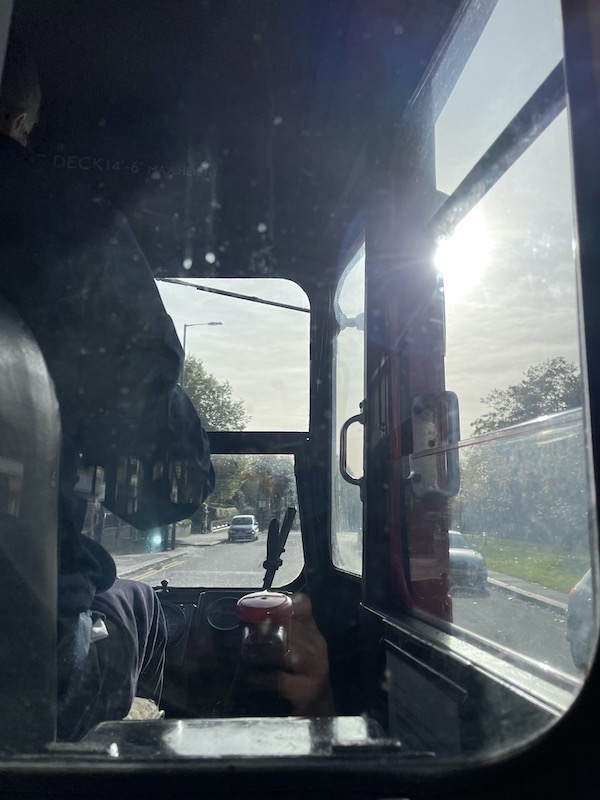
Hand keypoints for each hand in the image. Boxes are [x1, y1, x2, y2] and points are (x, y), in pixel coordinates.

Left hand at [242, 592, 334, 715]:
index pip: (303, 605)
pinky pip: (281, 679)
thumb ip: (280, 631)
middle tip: (245, 630)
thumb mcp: (297, 648)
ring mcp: (314, 668)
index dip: (282, 602)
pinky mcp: (307, 690)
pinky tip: (252, 678)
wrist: (320, 705)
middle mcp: (316, 646)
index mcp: (312, 632)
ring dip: (263, 652)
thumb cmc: (302, 672)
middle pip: (291, 628)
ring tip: (246, 653)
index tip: (262, 606)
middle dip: (265, 629)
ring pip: (287, 652)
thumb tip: (247, 618)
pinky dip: (263, 678)